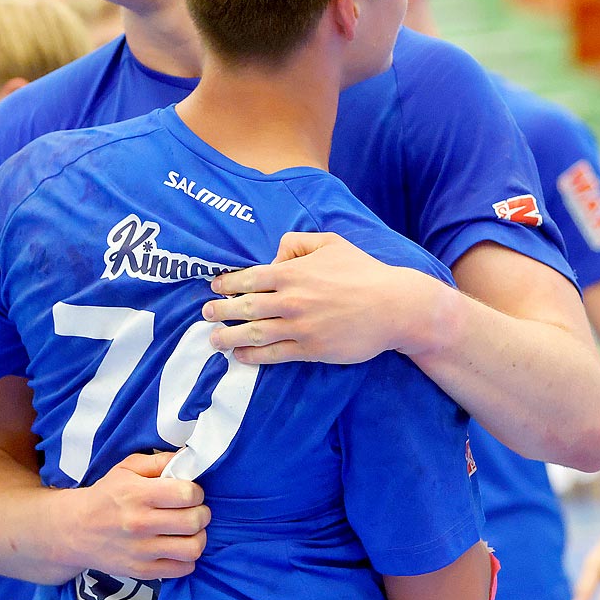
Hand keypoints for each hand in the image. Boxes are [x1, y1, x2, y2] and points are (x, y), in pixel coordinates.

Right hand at [69, 452, 209, 581]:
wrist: (74, 529)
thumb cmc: (105, 496)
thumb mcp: (126, 469)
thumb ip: (159, 462)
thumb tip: (189, 458)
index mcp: (137, 494)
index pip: (187, 494)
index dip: (196, 492)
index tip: (190, 493)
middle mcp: (139, 523)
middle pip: (194, 521)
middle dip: (201, 513)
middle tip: (194, 511)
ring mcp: (141, 550)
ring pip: (193, 548)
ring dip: (198, 537)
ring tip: (189, 531)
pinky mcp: (142, 571)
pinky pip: (183, 568)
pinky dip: (187, 558)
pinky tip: (178, 548)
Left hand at [204, 232, 436, 364]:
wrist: (394, 307)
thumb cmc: (363, 272)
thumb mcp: (331, 243)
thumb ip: (298, 242)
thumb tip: (274, 254)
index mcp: (292, 273)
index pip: (249, 278)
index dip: (228, 284)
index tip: (216, 288)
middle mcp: (290, 301)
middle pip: (245, 307)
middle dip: (220, 310)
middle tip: (206, 313)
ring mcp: (299, 327)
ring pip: (253, 333)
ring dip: (228, 337)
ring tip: (213, 339)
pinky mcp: (310, 350)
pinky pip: (273, 354)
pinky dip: (253, 356)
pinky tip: (241, 356)